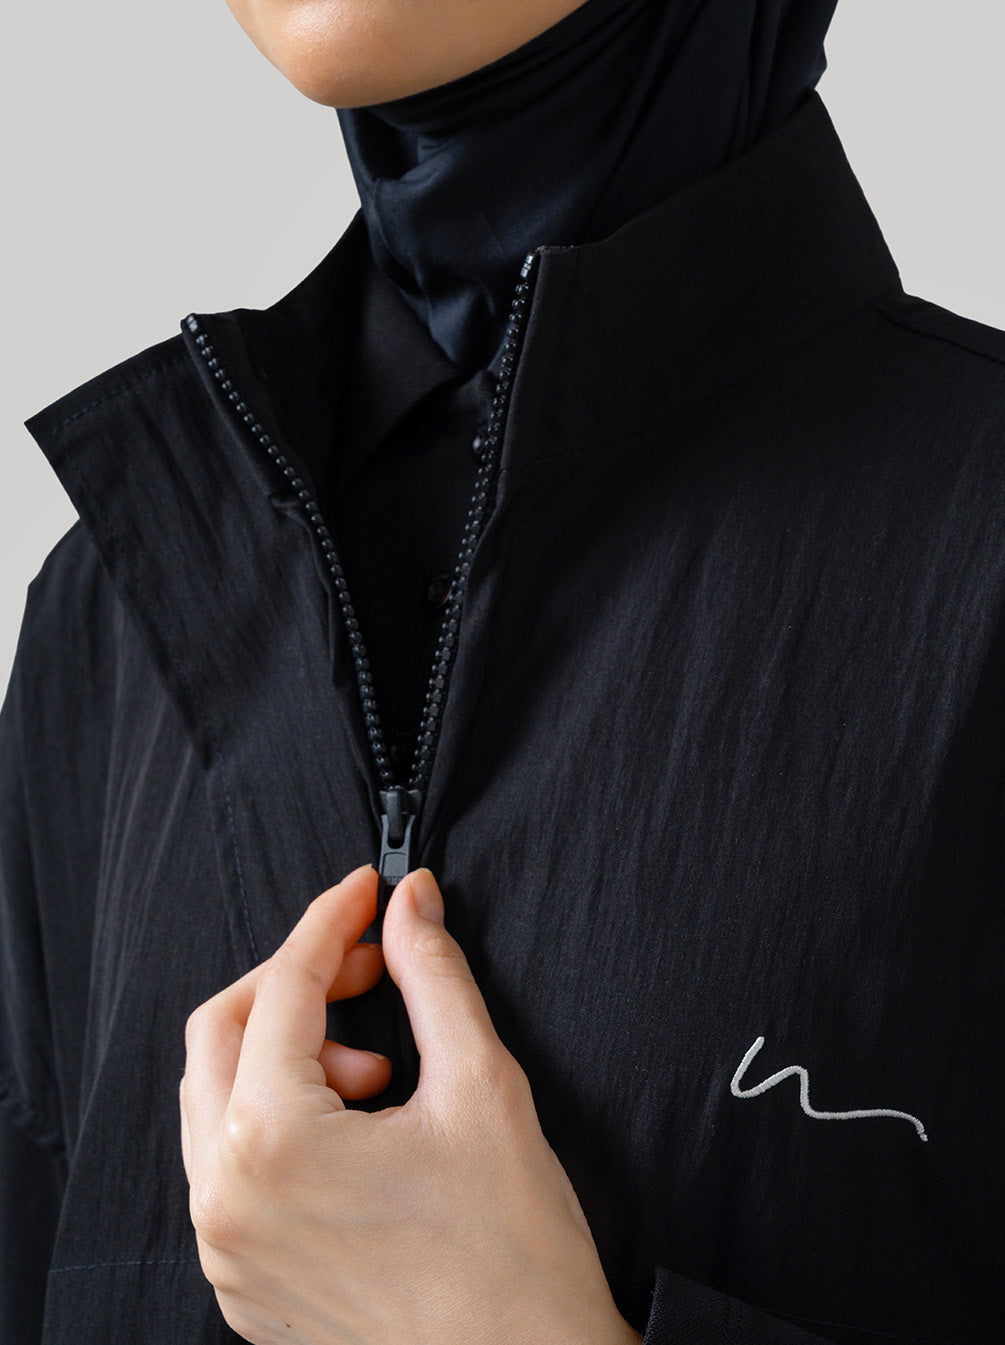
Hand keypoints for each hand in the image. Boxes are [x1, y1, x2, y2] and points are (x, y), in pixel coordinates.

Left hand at [180, 863, 641, 1344]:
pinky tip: (353, 1127)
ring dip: (287, 1053)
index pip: (282, 988)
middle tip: (370, 967)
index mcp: (270, 1144)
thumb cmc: (513, 1253)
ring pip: (216, 1100)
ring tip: (375, 1068)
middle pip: (221, 1032)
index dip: (330, 923)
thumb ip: (432, 974)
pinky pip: (228, 1169)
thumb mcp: (480, 1084)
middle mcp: (226, 1200)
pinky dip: (278, 1121)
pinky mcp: (245, 1286)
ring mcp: (228, 1252)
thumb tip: (411, 904)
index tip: (368, 891)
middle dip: (296, 981)